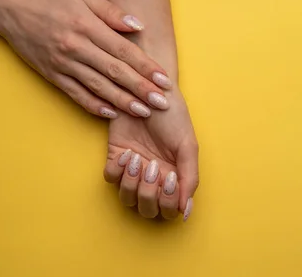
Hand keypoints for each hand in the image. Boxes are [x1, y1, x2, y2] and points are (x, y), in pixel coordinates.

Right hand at [0, 0, 173, 117]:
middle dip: (141, 89)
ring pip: (98, 87)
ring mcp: (63, 64)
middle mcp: (76, 48)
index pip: (124, 51)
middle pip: (115, 72)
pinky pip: (76, 94)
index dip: (146, 67)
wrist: (11, 8)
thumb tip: (139, 26)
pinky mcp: (52, 76)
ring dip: (123, 101)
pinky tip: (112, 114)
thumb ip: (112, 12)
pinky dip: (94, 105)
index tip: (165, 80)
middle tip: (162, 103)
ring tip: (144, 112)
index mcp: (87, 27)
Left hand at [104, 85, 198, 220]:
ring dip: (132, 184)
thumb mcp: (188, 146)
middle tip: (152, 167)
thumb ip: (190, 179)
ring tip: (138, 159)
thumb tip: (186, 212)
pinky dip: (117, 170)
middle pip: (147, 210)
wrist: (149, 90)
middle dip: (149, 194)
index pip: (169, 211)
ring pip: (127, 199)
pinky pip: (110, 178)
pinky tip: (127, 152)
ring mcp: (133, 170)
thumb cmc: (173, 115)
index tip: (170, 177)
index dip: (168, 203)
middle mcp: (154, 179)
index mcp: (174, 179)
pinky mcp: (115, 158)